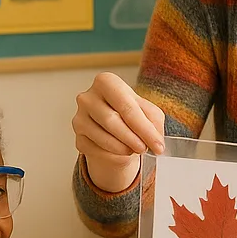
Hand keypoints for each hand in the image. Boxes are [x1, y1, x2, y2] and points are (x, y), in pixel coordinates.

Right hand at [73, 72, 165, 191]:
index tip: (158, 146)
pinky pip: (96, 150)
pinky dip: (112, 155)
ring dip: (124, 148)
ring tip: (135, 149)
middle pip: (112, 121)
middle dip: (133, 138)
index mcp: (106, 82)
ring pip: (103, 138)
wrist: (116, 130)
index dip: (145, 129)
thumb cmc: (131, 115)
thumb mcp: (148, 112)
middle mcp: (88, 97)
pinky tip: (121, 151)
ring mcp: (79, 118)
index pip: (126, 107)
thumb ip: (153, 121)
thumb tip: (155, 140)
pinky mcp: (78, 138)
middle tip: (145, 148)